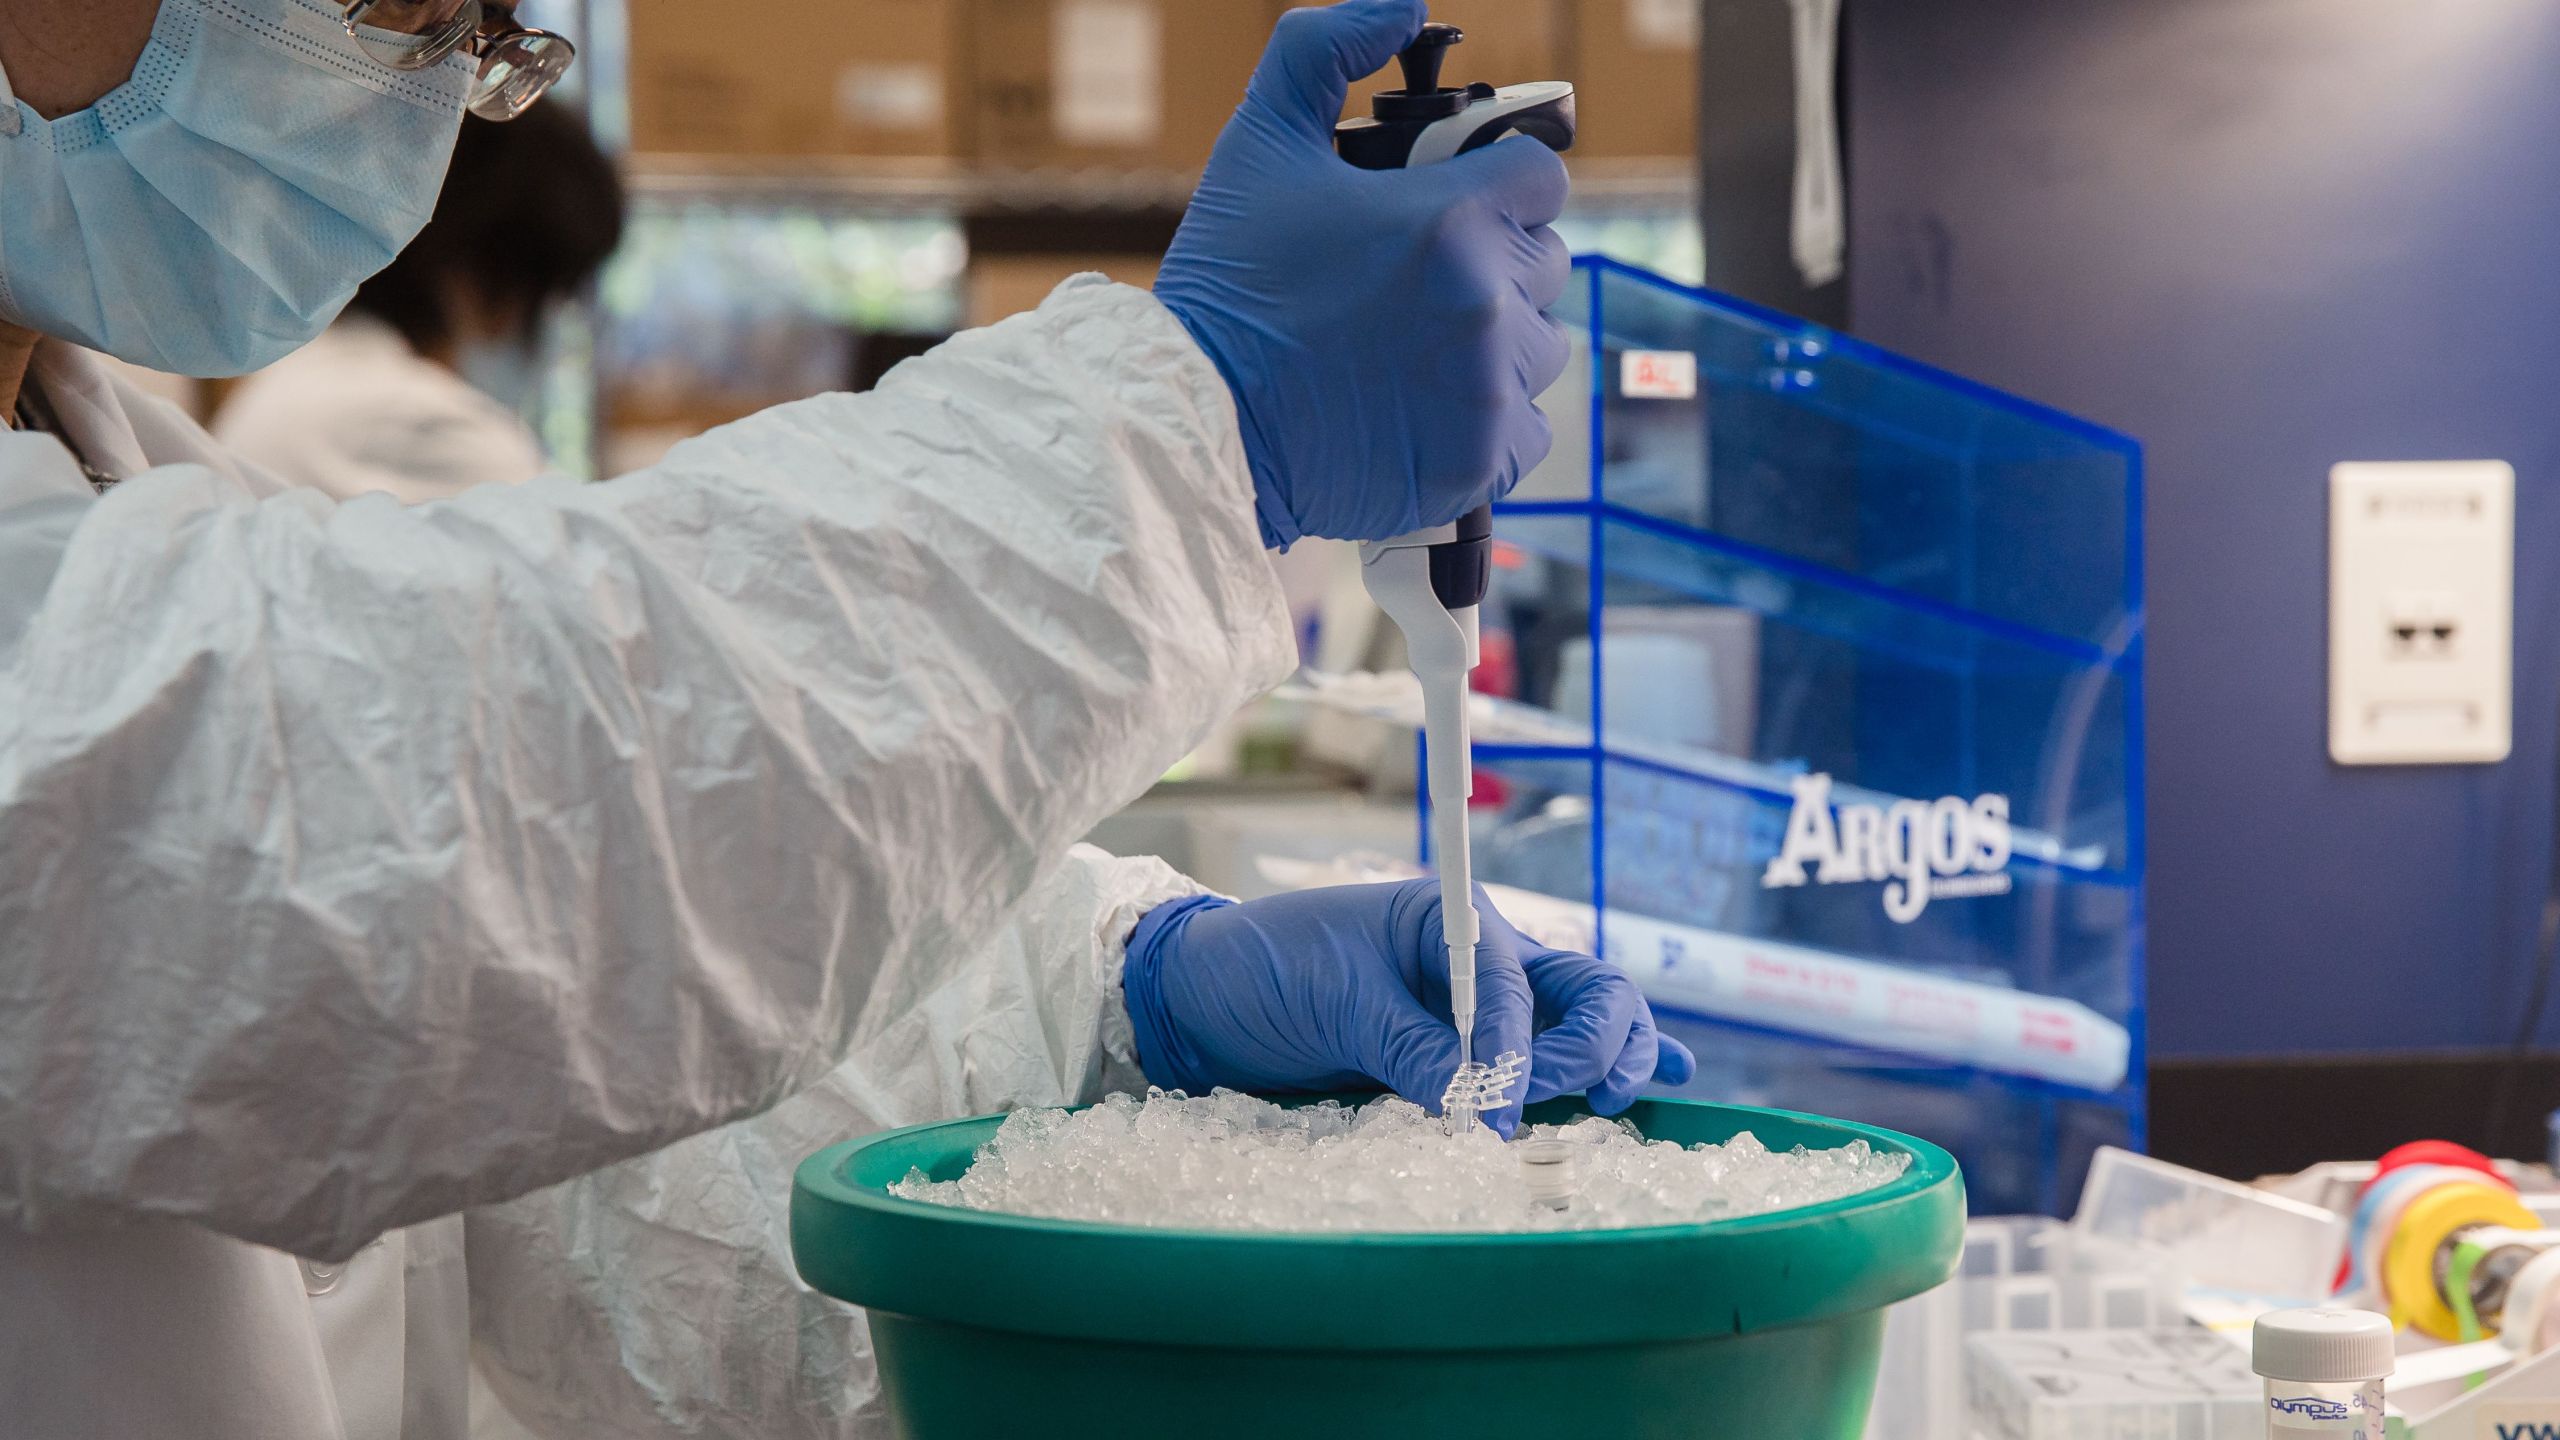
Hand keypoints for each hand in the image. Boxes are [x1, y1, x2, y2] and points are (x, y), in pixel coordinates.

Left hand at [1121, 881, 1695, 1137]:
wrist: (1203, 999)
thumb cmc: (1263, 971)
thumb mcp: (1333, 1000)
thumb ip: (1410, 1048)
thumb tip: (1481, 1103)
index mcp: (1451, 919)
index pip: (1515, 983)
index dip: (1520, 1049)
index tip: (1501, 1112)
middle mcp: (1482, 959)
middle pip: (1584, 991)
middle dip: (1599, 1043)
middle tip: (1578, 1100)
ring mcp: (1480, 1007)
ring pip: (1583, 1022)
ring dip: (1614, 1058)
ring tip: (1618, 1102)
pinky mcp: (1466, 1053)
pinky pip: (1551, 1053)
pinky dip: (1607, 1066)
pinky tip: (1667, 1083)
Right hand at [1153, 0, 1572, 549]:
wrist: (1197, 424)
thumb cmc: (1229, 286)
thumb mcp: (1258, 143)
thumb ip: (1322, 51)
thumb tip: (1401, 6)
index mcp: (1453, 219)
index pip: (1541, 174)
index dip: (1496, 182)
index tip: (1452, 204)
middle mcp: (1488, 302)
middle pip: (1547, 258)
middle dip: (1495, 258)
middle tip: (1414, 280)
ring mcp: (1489, 389)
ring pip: (1542, 344)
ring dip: (1497, 339)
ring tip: (1412, 346)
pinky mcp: (1480, 461)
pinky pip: (1529, 428)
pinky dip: (1488, 420)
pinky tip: (1420, 406)